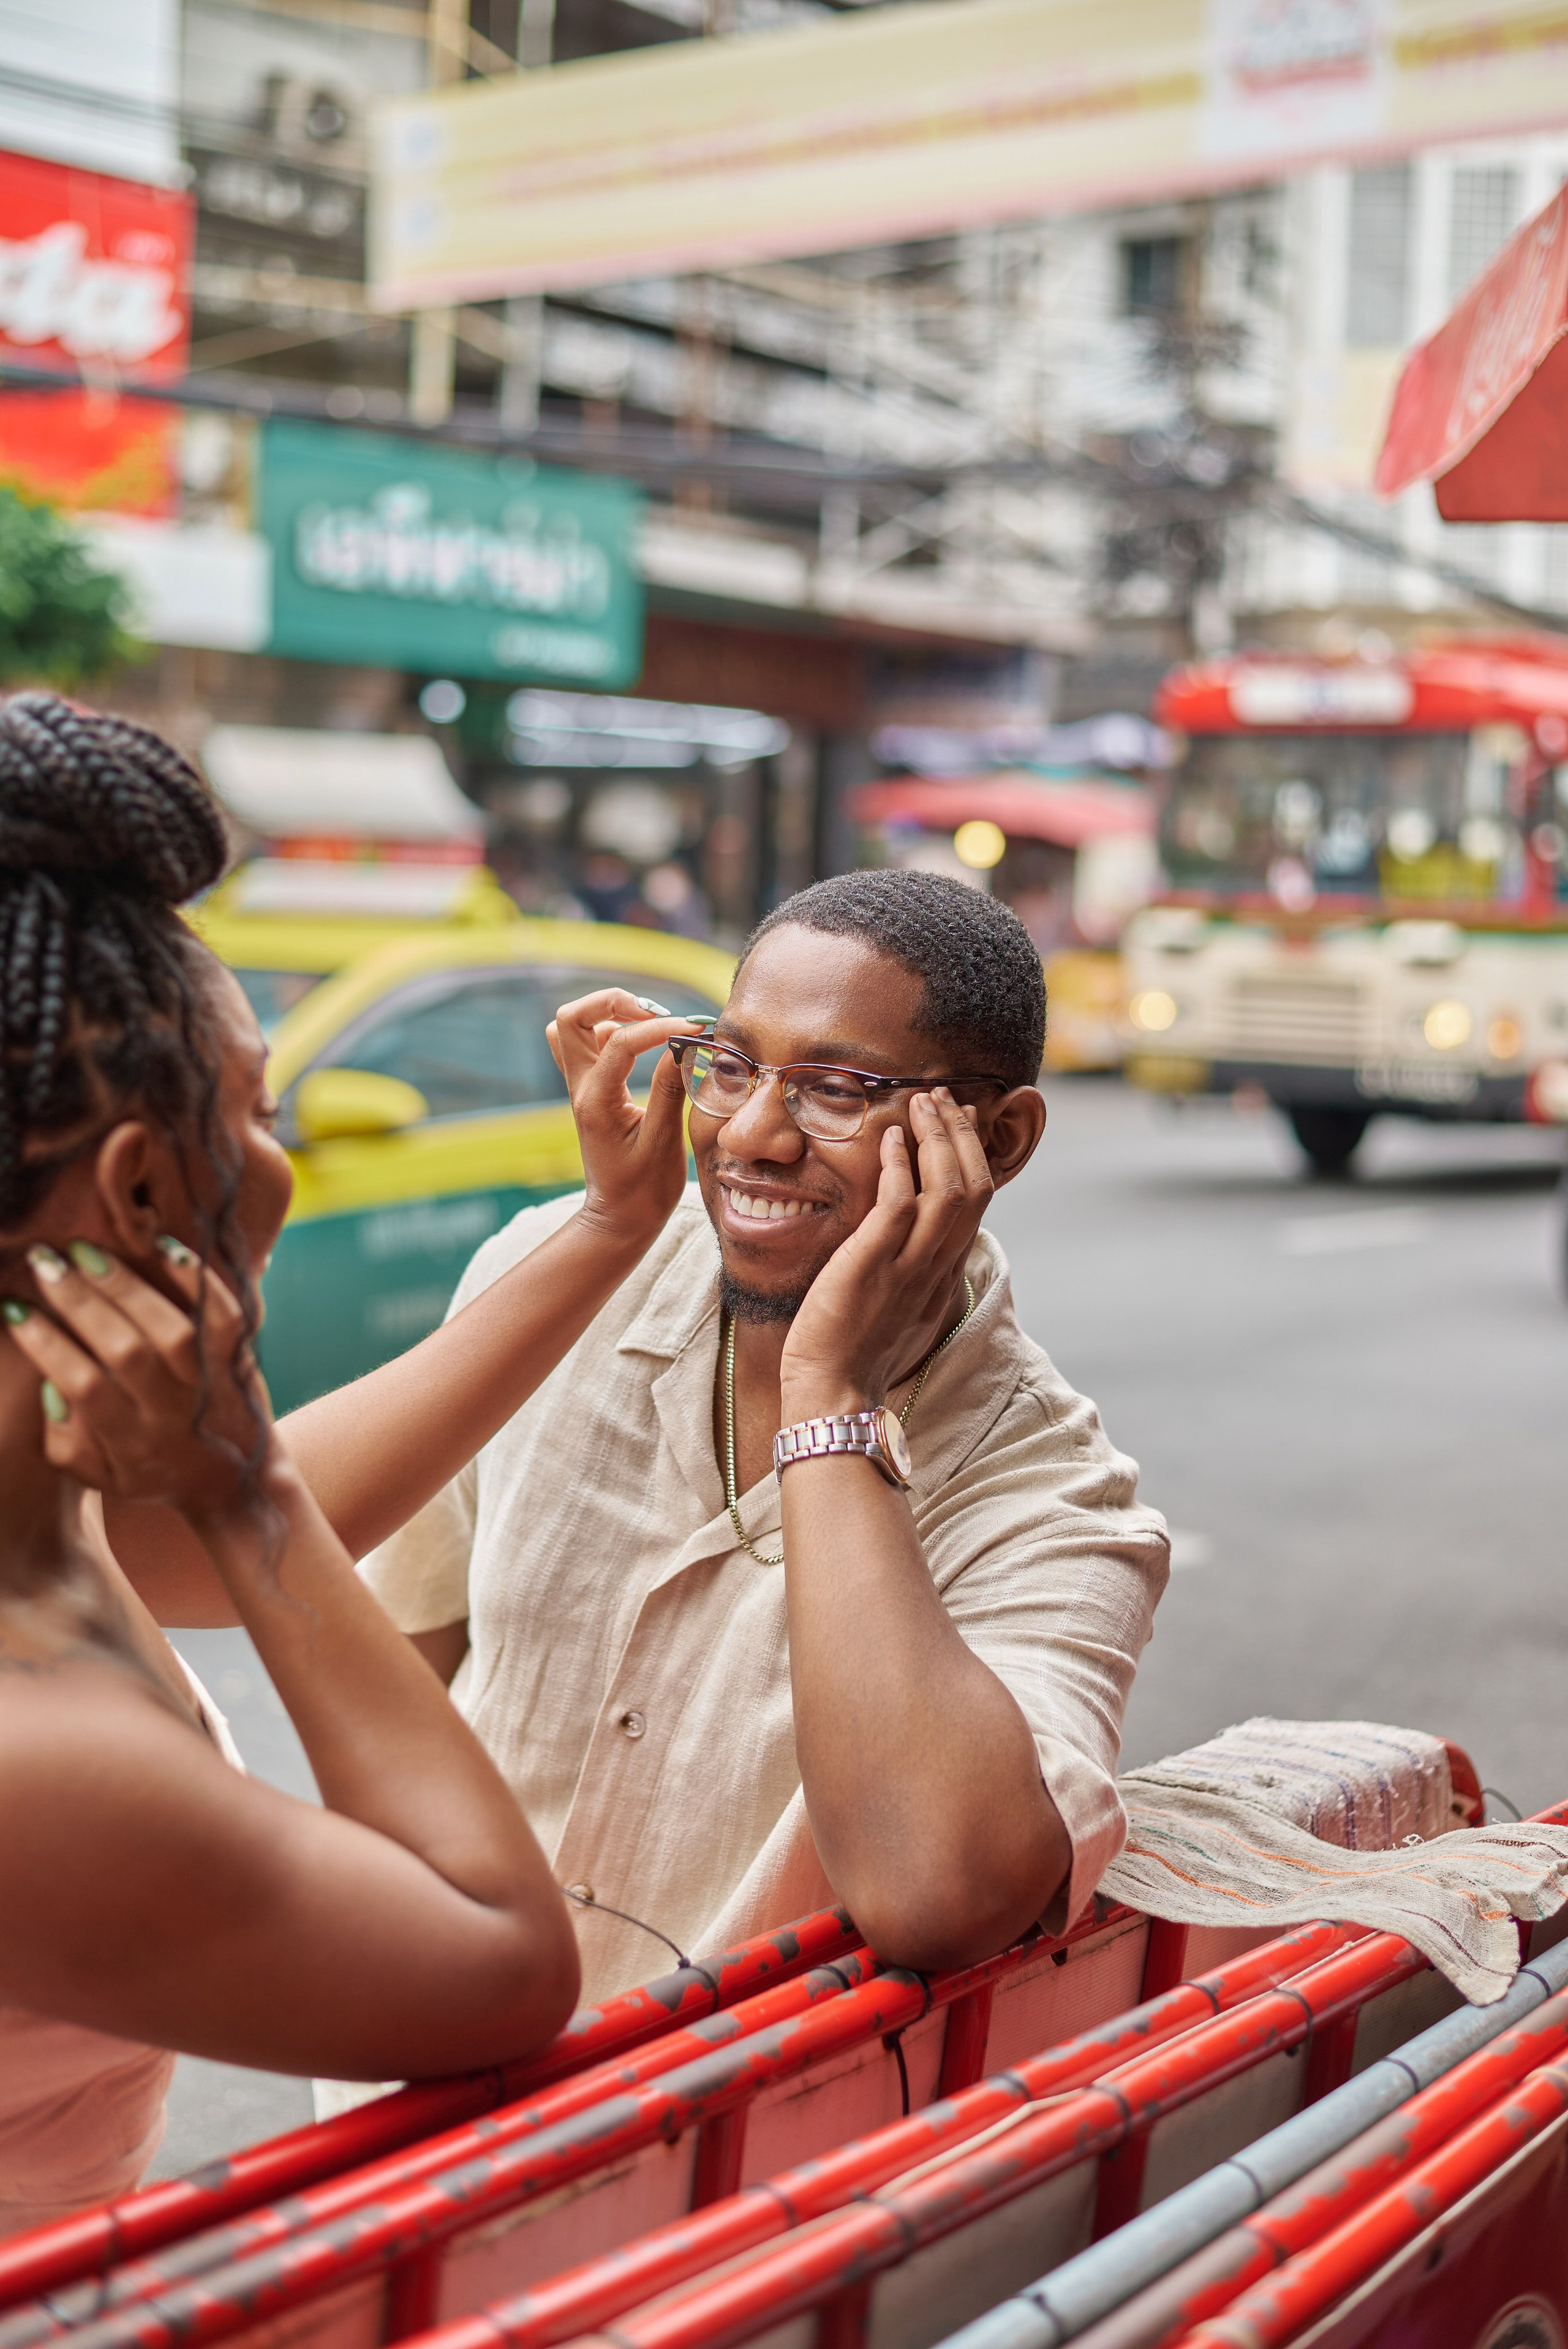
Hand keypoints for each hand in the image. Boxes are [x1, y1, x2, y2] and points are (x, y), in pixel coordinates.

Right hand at [1, 1239, 273, 1520]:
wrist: (236, 1484)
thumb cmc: (152, 1472)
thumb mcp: (102, 1477)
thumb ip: (67, 1442)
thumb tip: (50, 1388)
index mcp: (131, 1441)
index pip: (84, 1386)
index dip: (47, 1345)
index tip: (15, 1309)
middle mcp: (172, 1411)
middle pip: (125, 1351)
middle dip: (79, 1302)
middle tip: (44, 1262)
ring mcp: (210, 1384)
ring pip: (171, 1330)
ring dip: (127, 1287)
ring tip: (86, 1252)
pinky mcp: (239, 1359)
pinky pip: (225, 1317)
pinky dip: (197, 1282)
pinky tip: (162, 1247)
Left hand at [547, 990, 703, 1245]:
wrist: (620, 1218)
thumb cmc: (644, 1189)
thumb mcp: (664, 1142)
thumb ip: (670, 1090)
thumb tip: (685, 1044)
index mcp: (596, 1102)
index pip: (620, 1042)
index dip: (660, 1028)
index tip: (696, 1031)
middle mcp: (580, 1089)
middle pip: (570, 1018)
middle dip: (613, 1003)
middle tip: (655, 1015)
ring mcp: (582, 1089)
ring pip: (573, 1027)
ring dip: (610, 1015)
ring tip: (650, 1027)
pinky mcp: (592, 1091)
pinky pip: (588, 1045)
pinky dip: (614, 1032)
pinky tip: (645, 1047)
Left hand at [780, 1090, 991, 1414]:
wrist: (835, 1393)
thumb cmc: (853, 1352)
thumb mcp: (897, 1305)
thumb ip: (909, 1269)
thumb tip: (902, 1236)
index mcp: (944, 1273)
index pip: (976, 1202)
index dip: (973, 1155)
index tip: (960, 1121)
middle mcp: (937, 1266)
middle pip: (973, 1185)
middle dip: (962, 1134)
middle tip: (944, 1097)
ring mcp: (910, 1265)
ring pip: (948, 1188)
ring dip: (938, 1138)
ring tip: (923, 1103)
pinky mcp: (874, 1264)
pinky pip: (899, 1202)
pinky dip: (898, 1164)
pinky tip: (889, 1139)